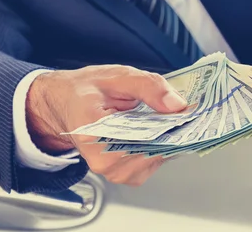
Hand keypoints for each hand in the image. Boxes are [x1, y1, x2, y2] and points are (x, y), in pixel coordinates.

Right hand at [25, 65, 186, 185]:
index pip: (143, 134)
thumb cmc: (84, 90)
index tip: (187, 111)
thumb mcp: (116, 76)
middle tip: (181, 109)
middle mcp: (102, 159)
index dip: (170, 122)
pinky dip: (158, 146)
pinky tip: (155, 129)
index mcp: (94, 132)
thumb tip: (177, 104)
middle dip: (171, 129)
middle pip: (153, 148)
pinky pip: (152, 162)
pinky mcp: (123, 175)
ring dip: (165, 137)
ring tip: (163, 116)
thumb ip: (148, 86)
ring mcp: (113, 171)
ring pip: (156, 157)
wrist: (64, 104)